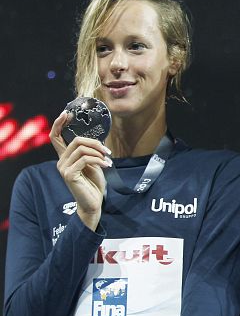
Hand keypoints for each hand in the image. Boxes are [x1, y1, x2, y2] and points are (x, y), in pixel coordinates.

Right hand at [50, 111, 110, 230]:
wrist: (93, 203)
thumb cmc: (94, 184)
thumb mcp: (94, 163)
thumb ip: (91, 152)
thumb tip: (99, 138)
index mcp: (65, 157)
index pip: (56, 137)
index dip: (59, 123)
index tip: (68, 113)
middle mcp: (61, 161)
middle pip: (76, 140)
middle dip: (94, 142)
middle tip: (107, 151)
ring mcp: (63, 168)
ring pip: (81, 148)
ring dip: (98, 152)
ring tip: (108, 160)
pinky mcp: (69, 174)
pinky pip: (85, 159)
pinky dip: (99, 160)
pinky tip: (107, 165)